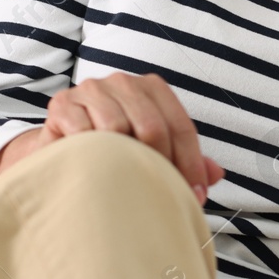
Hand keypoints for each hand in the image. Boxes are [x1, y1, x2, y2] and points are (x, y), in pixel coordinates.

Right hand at [0, 72, 223, 204]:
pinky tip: (93, 169)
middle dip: (160, 166)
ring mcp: (90, 90)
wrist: (61, 151)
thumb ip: (183, 159)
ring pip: (118, 127)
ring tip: (123, 183)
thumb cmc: (114, 152)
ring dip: (123, 161)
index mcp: (150, 87)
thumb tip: (217, 174)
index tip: (195, 197)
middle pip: (153, 126)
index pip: (180, 126)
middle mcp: (122, 81)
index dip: (191, 164)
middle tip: (159, 197)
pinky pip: (83, 131)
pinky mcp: (62, 104)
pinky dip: (92, 154)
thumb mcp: (151, 153)